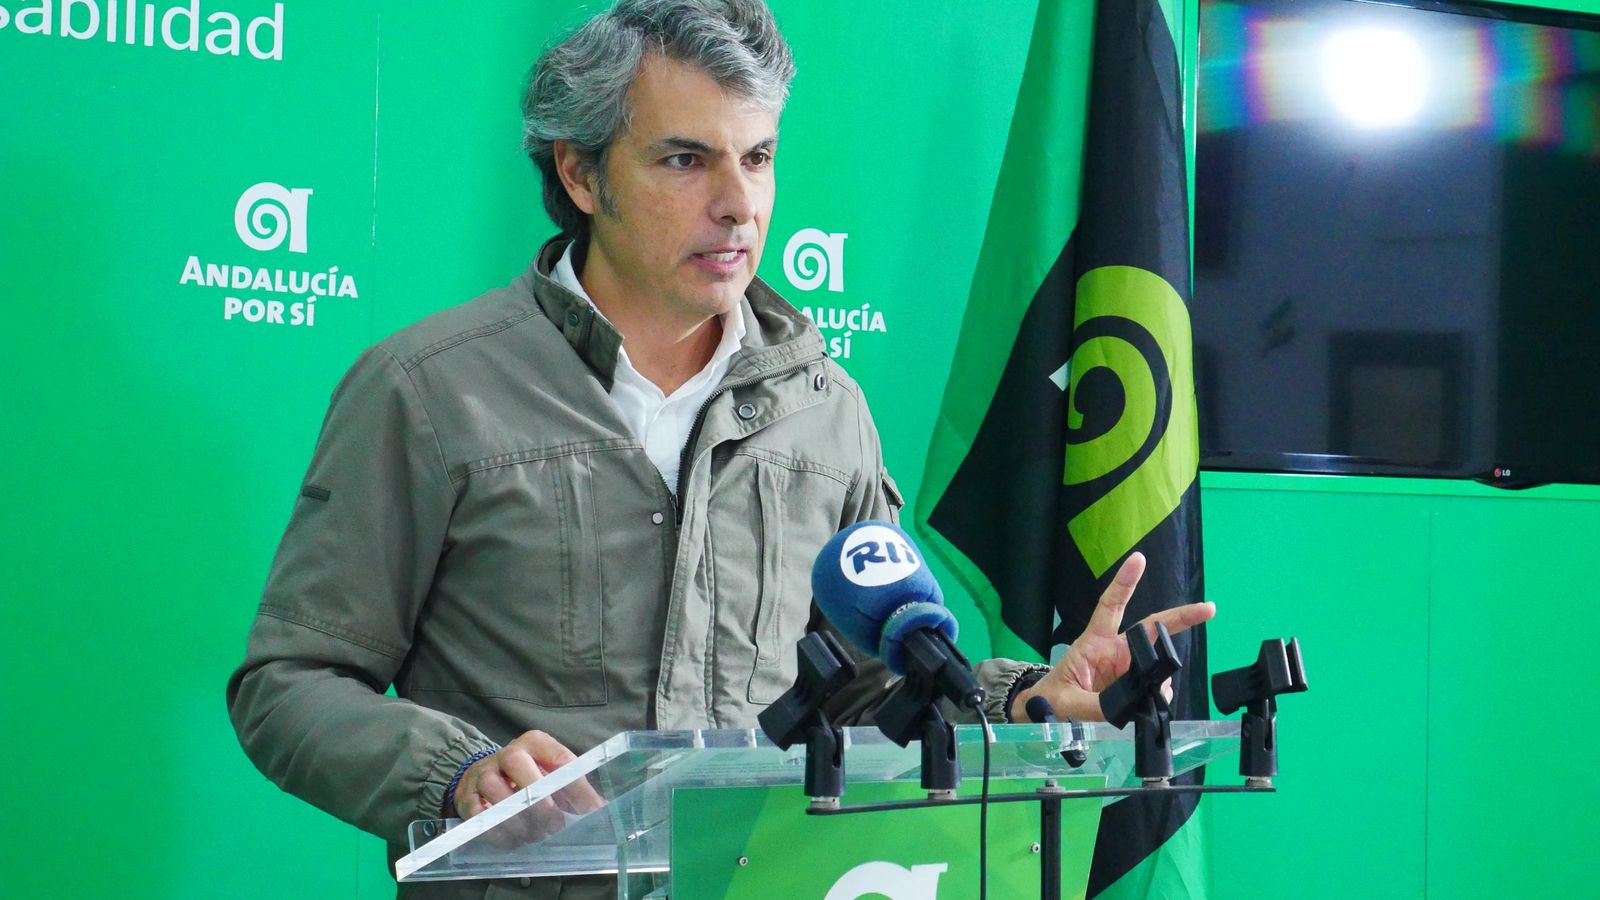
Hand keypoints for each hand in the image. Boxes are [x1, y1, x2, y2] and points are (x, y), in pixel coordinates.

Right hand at [453, 730, 603, 841]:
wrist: (483, 774)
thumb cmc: (527, 775)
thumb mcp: (550, 773)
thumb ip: (573, 788)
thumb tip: (600, 810)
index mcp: (535, 743)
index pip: (560, 759)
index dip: (577, 787)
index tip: (590, 811)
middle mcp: (508, 753)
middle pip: (519, 766)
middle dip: (540, 801)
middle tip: (555, 825)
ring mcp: (483, 773)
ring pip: (497, 793)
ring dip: (519, 821)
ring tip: (534, 835)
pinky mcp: (466, 796)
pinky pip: (480, 817)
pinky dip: (499, 833)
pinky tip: (513, 841)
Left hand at [1010, 552, 1214, 722]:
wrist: (1050, 712)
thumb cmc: (1054, 697)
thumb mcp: (1066, 701)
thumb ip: (1093, 704)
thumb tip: (1121, 708)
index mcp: (1094, 643)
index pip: (1110, 605)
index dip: (1124, 583)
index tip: (1138, 560)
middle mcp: (1115, 650)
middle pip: (1151, 626)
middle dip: (1181, 616)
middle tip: (1208, 609)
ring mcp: (1126, 667)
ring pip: (1157, 663)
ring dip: (1162, 677)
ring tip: (1151, 697)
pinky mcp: (1134, 685)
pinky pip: (1156, 686)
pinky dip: (1160, 695)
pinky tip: (1153, 704)